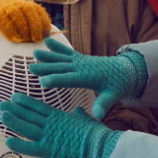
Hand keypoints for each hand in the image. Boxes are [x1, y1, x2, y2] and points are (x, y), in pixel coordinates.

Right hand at [0, 0, 50, 57]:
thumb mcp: (11, 27)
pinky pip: (2, 21)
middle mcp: (7, 1)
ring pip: (15, 13)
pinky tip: (14, 40)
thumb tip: (43, 37)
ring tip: (25, 41)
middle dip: (35, 24)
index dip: (43, 19)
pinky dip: (10, 31)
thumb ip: (24, 27)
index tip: (47, 32)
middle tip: (36, 39)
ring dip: (24, 29)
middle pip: (27, 8)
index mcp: (16, 3)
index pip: (34, 7)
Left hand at [0, 93, 121, 157]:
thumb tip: (78, 109)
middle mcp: (51, 125)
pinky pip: (29, 148)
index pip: (38, 107)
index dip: (25, 102)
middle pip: (29, 115)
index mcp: (59, 117)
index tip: (15, 97)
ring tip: (2, 115)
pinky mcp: (49, 151)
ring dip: (13, 121)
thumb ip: (80, 114)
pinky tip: (8, 140)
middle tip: (2, 104)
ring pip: (26, 128)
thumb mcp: (87, 119)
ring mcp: (48, 137)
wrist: (99, 146)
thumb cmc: (95, 134)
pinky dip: (18, 144)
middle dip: (14, 109)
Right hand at [29, 38, 147, 118]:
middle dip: (47, 68)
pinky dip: (58, 47)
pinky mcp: (81, 58)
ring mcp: (81, 61)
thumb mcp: (113, 96)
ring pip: (62, 59)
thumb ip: (104, 104)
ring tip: (35, 53)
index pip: (70, 80)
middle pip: (62, 68)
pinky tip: (47, 41)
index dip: (56, 80)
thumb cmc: (118, 86)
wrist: (126, 71)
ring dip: (49, 56)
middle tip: (31, 68)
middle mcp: (83, 67)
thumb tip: (99, 116)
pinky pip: (68, 52)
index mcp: (88, 78)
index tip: (42, 82)